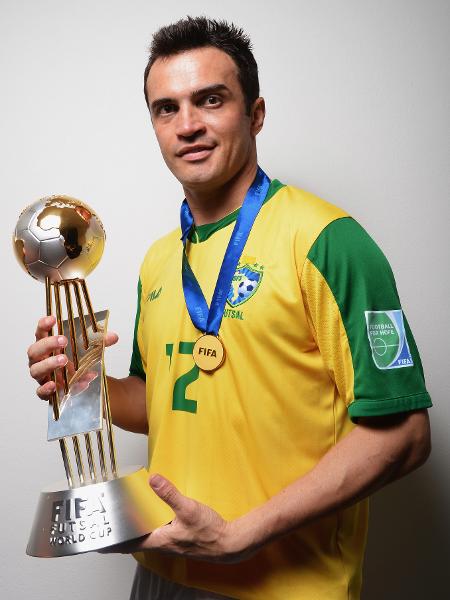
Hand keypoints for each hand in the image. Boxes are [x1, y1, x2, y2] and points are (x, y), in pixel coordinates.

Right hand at [27, 315, 118, 399]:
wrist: (80, 383)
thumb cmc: (77, 362)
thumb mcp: (89, 350)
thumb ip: (100, 343)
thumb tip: (114, 337)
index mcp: (47, 346)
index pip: (40, 333)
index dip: (44, 325)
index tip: (53, 318)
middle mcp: (40, 361)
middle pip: (34, 351)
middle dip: (48, 344)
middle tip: (63, 340)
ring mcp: (42, 376)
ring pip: (36, 370)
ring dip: (49, 364)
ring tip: (64, 360)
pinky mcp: (45, 392)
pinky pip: (41, 391)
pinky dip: (46, 388)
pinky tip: (54, 384)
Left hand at [102, 474, 251, 563]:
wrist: (229, 543)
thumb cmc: (210, 533)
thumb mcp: (189, 509)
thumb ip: (170, 494)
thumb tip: (153, 480)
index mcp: (159, 540)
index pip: (128, 543)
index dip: (111, 542)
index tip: (97, 539)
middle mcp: (162, 543)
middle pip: (135, 539)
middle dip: (121, 532)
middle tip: (109, 523)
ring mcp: (171, 542)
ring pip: (147, 536)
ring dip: (136, 528)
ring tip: (126, 517)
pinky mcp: (180, 539)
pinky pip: (159, 532)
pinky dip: (151, 525)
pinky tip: (155, 515)